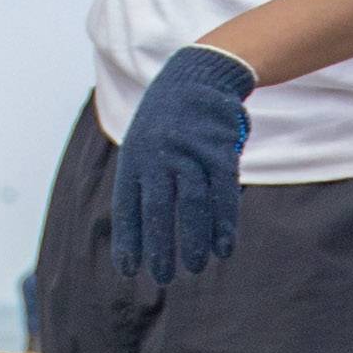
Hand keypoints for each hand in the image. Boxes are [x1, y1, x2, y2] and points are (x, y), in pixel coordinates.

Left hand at [108, 50, 253, 282]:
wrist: (197, 75)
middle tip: (163, 277)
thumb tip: (138, 233)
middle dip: (160, 246)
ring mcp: (191, 151)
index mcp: (135, 158)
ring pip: (192, 204)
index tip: (129, 269)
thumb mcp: (142, 144)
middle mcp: (160, 155)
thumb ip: (141, 182)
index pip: (128, 206)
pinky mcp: (220, 150)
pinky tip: (223, 248)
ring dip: (193, 239)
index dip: (129, 239)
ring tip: (195, 267)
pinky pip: (222, 193)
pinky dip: (224, 223)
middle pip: (158, 209)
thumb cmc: (167, 121)